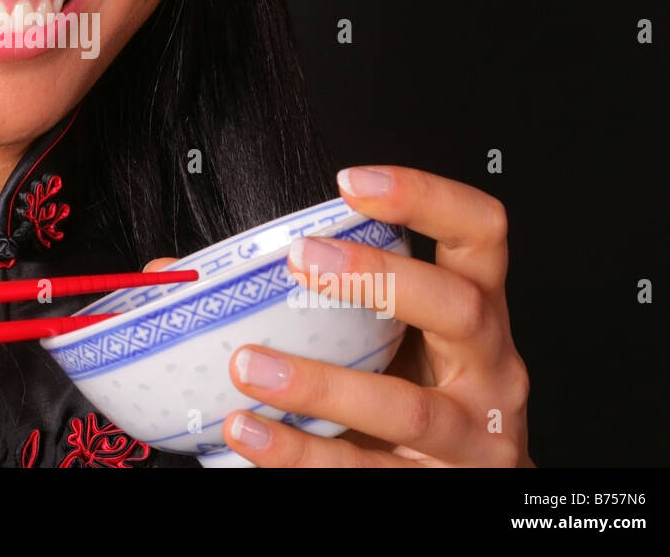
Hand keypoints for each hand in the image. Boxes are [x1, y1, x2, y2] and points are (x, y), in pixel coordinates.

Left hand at [147, 165, 531, 466]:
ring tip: (248, 364)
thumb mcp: (384, 339)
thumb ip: (309, 301)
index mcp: (475, 309)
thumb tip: (180, 274)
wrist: (463, 486)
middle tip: (300, 260)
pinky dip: (301, 454)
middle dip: (379, 278)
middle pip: (459, 308)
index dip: (426, 197)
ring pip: (408, 407)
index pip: (480, 232)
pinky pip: (367, 471)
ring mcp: (472, 435)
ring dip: (322, 384)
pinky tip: (249, 431)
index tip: (351, 183)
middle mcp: (490, 365)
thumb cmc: (415, 392)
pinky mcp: (439, 486)